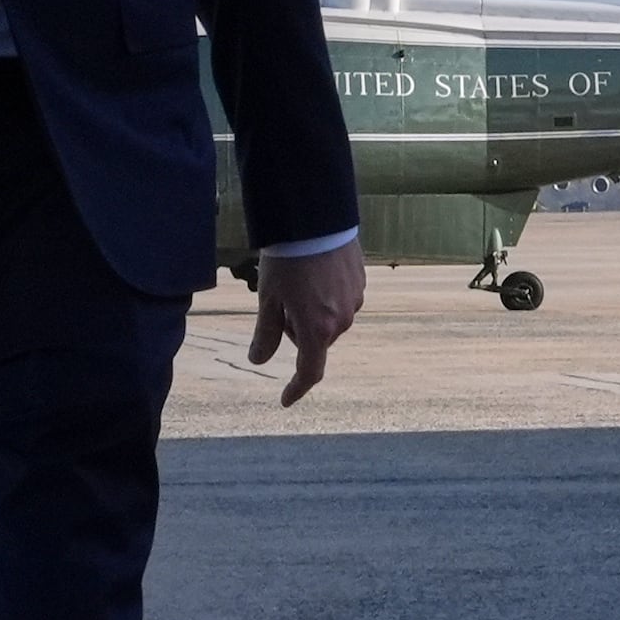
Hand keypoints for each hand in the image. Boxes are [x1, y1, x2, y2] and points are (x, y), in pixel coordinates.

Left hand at [250, 240, 365, 405]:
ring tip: (297, 280)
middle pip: (315, 341)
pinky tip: (313, 272)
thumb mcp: (268, 298)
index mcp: (317, 330)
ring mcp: (355, 301)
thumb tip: (258, 361)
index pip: (309, 371)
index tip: (285, 399)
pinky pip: (340, 300)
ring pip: (329, 321)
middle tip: (279, 300)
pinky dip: (325, 296)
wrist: (316, 219)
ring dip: (312, 312)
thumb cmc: (287, 259)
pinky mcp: (361, 282)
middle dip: (296, 330)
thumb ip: (264, 334)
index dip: (297, 388)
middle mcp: (341, 321)